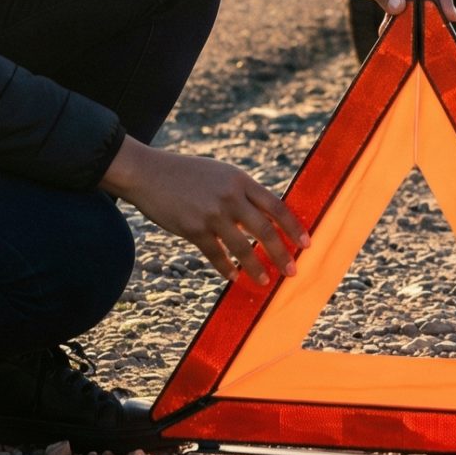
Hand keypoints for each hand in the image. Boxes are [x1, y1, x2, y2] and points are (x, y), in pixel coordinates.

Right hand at [102, 138, 306, 283]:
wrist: (148, 173)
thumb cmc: (187, 174)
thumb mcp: (220, 174)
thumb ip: (242, 192)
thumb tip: (265, 217)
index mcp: (241, 180)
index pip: (276, 207)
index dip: (294, 228)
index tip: (306, 244)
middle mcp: (230, 197)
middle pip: (265, 231)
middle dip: (282, 254)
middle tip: (292, 271)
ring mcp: (211, 214)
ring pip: (243, 249)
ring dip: (256, 268)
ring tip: (265, 281)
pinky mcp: (193, 229)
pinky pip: (216, 255)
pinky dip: (227, 268)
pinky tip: (234, 277)